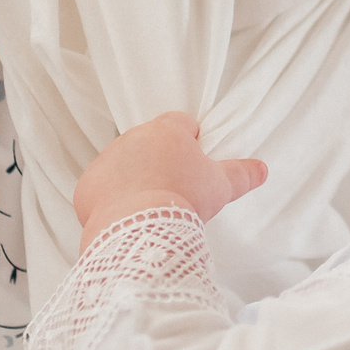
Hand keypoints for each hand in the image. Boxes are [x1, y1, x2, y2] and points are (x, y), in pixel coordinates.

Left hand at [73, 112, 265, 243]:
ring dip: (134, 178)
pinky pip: (100, 187)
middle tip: (176, 189)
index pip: (180, 123)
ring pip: (123, 164)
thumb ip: (241, 174)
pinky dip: (110, 199)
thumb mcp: (220, 187)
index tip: (195, 161)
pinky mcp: (87, 185)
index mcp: (166, 132)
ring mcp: (107, 160)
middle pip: (150, 143)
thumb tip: (261, 169)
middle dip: (160, 161)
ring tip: (150, 206)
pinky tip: (127, 216)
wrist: (140, 227)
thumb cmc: (182, 200)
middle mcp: (133, 138)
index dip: (190, 140)